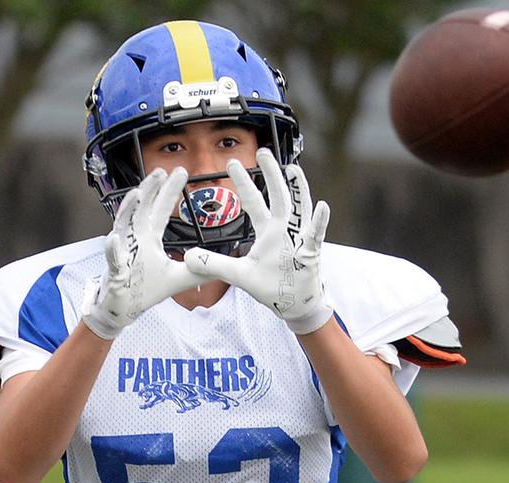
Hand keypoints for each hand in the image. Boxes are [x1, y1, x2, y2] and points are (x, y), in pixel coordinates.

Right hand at [82, 168, 208, 338]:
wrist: (125, 308)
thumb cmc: (146, 289)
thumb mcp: (180, 278)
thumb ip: (200, 270)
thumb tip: (223, 266)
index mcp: (149, 238)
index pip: (161, 210)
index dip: (170, 191)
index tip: (181, 172)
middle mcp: (135, 239)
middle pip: (142, 209)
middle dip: (151, 189)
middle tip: (161, 171)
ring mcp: (123, 252)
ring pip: (123, 226)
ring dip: (129, 209)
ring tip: (137, 194)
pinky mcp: (115, 269)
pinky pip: (113, 257)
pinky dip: (112, 248)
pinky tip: (114, 237)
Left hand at [184, 149, 332, 334]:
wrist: (292, 305)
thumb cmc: (270, 285)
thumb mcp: (238, 275)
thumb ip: (214, 265)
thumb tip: (186, 257)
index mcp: (267, 231)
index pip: (253, 201)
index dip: (243, 183)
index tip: (232, 163)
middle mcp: (284, 229)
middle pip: (277, 195)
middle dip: (270, 174)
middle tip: (262, 151)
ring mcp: (299, 238)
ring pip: (299, 208)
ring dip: (298, 189)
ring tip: (294, 169)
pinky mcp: (311, 251)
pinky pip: (316, 234)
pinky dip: (319, 222)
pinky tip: (322, 207)